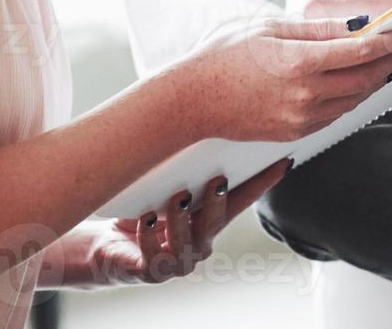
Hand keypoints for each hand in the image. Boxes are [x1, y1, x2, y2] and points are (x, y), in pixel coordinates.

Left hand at [58, 159, 291, 287]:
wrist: (108, 249)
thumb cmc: (140, 211)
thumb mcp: (162, 185)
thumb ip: (180, 165)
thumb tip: (191, 119)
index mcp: (208, 218)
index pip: (242, 198)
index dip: (263, 182)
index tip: (284, 160)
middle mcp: (199, 241)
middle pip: (217, 223)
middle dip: (218, 202)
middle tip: (217, 180)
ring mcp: (178, 259)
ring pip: (187, 244)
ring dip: (181, 219)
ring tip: (176, 199)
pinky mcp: (152, 271)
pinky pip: (153, 259)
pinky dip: (148, 238)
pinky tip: (143, 221)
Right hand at [179, 14, 391, 142]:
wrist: (194, 100)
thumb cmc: (225, 55)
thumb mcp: (271, 28)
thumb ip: (318, 28)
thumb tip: (358, 24)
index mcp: (299, 62)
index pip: (360, 51)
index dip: (390, 41)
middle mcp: (305, 94)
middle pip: (366, 78)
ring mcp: (302, 118)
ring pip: (356, 99)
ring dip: (377, 80)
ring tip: (390, 61)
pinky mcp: (297, 133)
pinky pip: (337, 114)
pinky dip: (354, 96)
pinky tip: (360, 82)